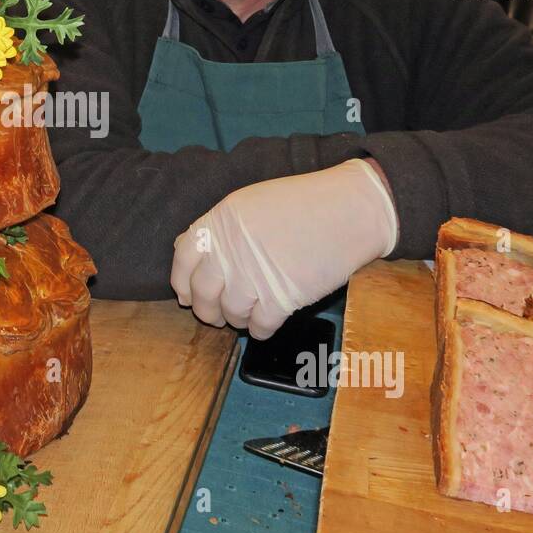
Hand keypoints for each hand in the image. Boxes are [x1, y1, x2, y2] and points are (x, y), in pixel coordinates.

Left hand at [170, 159, 398, 338]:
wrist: (350, 211)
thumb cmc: (304, 204)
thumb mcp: (250, 203)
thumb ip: (220, 228)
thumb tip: (188, 250)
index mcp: (221, 222)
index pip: (183, 259)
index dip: (182, 282)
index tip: (187, 295)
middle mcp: (231, 250)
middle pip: (203, 294)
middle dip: (207, 310)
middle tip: (217, 315)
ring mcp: (255, 276)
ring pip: (230, 315)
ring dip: (237, 320)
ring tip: (249, 313)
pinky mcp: (281, 299)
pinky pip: (258, 327)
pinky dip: (260, 329)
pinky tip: (267, 322)